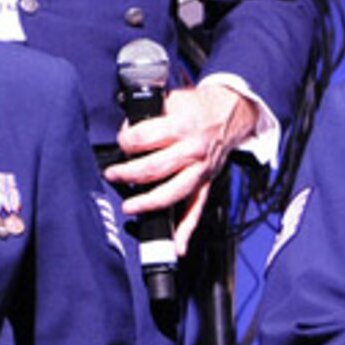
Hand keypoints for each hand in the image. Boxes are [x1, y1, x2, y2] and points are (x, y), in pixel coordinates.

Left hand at [107, 79, 261, 254]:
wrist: (230, 114)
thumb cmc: (199, 108)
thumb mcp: (172, 100)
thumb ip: (149, 114)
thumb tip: (125, 127)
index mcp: (181, 126)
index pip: (143, 138)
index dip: (125, 140)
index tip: (121, 142)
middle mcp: (192, 151)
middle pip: (154, 167)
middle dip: (128, 173)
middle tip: (113, 174)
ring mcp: (200, 170)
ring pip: (173, 192)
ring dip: (149, 202)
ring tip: (130, 207)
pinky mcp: (205, 184)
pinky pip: (196, 209)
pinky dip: (186, 229)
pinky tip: (177, 245)